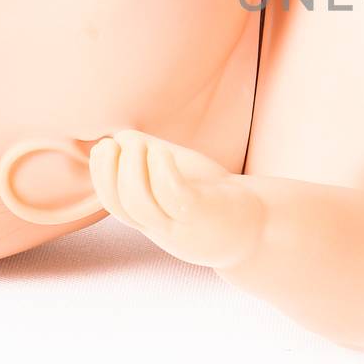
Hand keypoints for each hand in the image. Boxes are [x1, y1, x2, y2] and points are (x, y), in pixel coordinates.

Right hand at [90, 130, 264, 267]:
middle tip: (113, 144)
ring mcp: (182, 226)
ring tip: (138, 144)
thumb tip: (119, 136)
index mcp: (154, 220)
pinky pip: (174, 197)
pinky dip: (161, 172)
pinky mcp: (203, 216)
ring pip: (141, 205)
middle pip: (123, 206)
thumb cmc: (216, 198)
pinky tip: (162, 151)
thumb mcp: (181, 178)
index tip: (103, 146)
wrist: (262, 226)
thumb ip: (151, 160)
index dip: (101, 176)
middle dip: (110, 172)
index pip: (115, 204)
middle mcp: (163, 228)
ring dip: (131, 170)